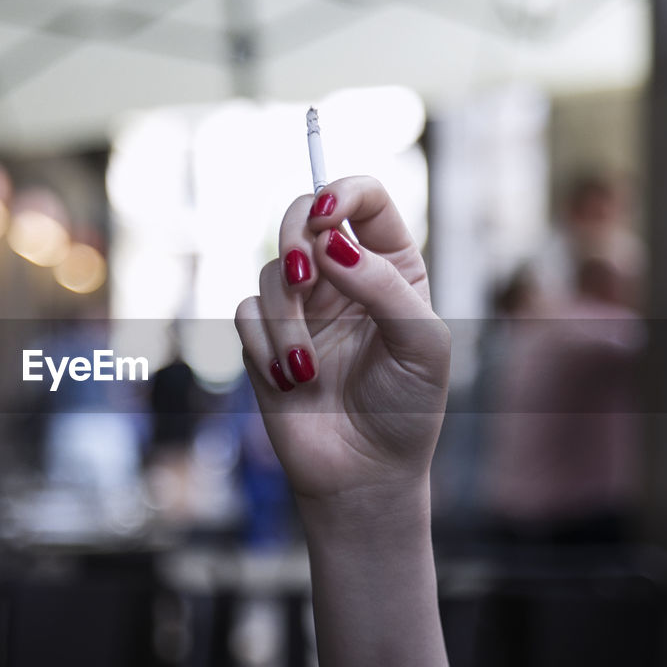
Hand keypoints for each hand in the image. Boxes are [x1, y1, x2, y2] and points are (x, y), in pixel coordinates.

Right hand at [234, 176, 450, 518]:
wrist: (365, 475)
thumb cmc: (408, 408)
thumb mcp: (422, 343)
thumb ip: (383, 286)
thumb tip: (330, 242)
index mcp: (391, 264)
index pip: (364, 198)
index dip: (340, 192)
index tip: (326, 221)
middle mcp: (343, 275)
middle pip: (302, 213)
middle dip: (293, 235)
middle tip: (303, 274)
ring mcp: (302, 305)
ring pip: (272, 271)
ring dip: (286, 320)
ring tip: (307, 369)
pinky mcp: (264, 338)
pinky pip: (245, 313)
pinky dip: (265, 346)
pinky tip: (291, 382)